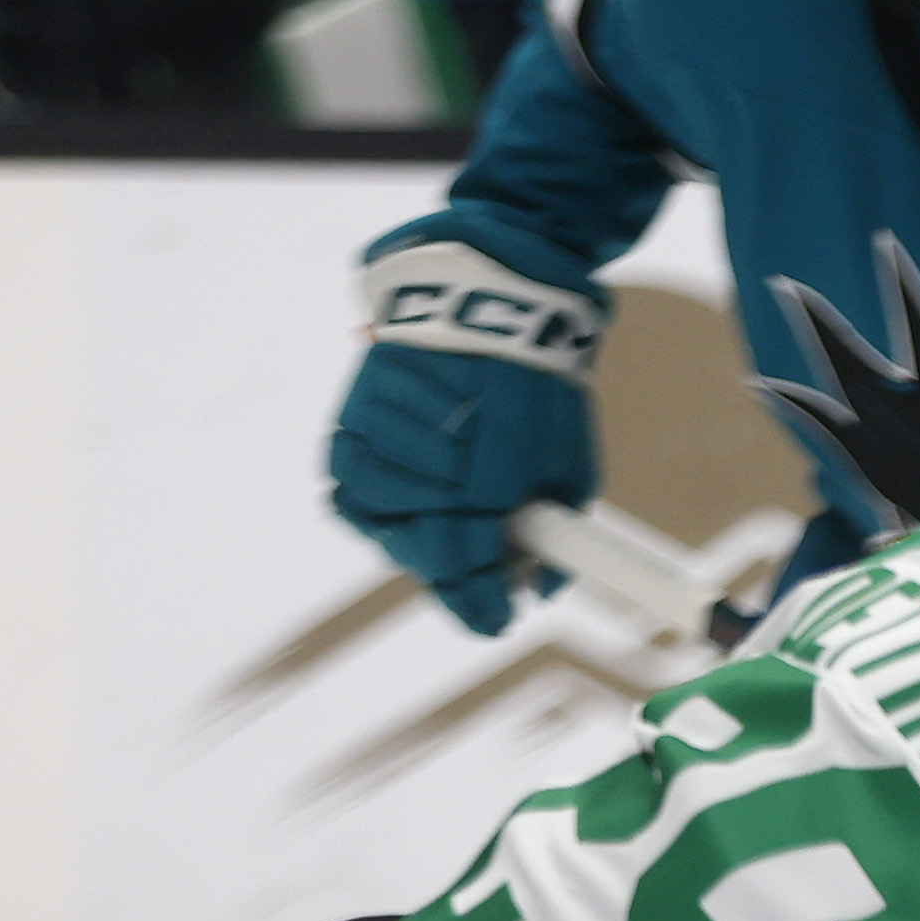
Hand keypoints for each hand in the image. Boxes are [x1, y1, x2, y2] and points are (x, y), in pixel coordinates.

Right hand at [330, 235, 608, 634]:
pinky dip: (373, 503)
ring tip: (443, 530)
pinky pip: (347, 484)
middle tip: (475, 582)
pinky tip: (400, 504)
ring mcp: (382, 442)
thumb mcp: (572, 465)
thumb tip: (535, 587)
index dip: (481, 606)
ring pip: (381, 524)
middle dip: (451, 577)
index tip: (495, 621)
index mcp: (489, 480)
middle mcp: (428, 463)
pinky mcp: (350, 418)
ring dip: (411, 540)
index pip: (471, 568)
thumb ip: (555, 532)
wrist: (491, 298)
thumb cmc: (542, 387)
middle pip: (425, 553)